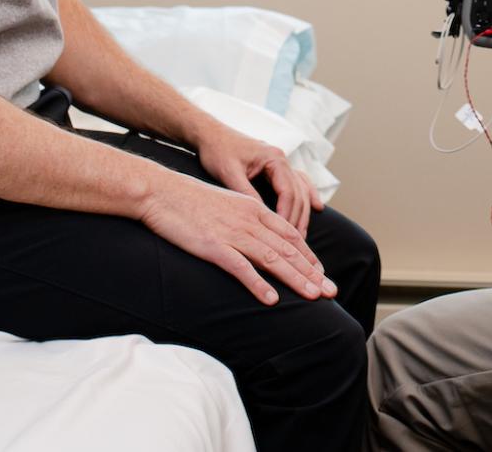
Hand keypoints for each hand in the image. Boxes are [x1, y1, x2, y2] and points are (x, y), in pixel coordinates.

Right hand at [137, 165, 336, 305]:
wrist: (160, 191)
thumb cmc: (189, 200)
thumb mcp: (226, 204)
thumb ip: (246, 219)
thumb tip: (260, 236)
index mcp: (253, 209)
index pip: (290, 234)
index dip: (308, 256)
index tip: (322, 274)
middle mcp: (249, 220)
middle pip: (288, 248)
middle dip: (312, 272)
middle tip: (330, 292)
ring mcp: (232, 232)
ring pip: (272, 258)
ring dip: (295, 279)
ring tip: (314, 296)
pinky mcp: (213, 245)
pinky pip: (240, 267)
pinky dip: (258, 283)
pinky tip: (271, 298)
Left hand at [195, 122, 324, 236]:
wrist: (211, 134)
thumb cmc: (218, 151)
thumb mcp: (229, 173)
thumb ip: (246, 193)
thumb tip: (262, 217)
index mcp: (273, 158)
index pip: (288, 191)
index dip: (287, 215)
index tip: (283, 236)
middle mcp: (282, 159)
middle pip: (298, 193)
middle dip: (298, 219)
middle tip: (295, 244)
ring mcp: (281, 162)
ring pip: (300, 190)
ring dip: (303, 213)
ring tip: (302, 237)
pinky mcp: (276, 167)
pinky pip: (298, 182)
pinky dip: (308, 194)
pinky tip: (317, 207)